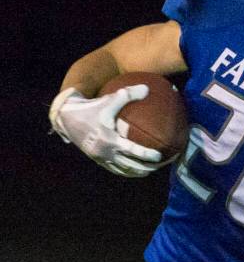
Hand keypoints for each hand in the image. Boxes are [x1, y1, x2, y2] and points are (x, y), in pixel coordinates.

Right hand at [49, 85, 164, 177]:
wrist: (67, 118)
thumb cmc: (91, 108)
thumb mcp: (109, 100)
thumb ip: (128, 95)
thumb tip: (147, 88)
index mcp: (110, 139)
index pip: (133, 151)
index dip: (148, 155)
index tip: (160, 156)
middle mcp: (106, 152)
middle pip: (131, 166)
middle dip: (147, 168)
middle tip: (160, 166)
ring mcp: (101, 158)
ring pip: (124, 171)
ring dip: (138, 173)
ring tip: (150, 170)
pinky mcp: (97, 160)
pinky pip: (115, 170)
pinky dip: (126, 172)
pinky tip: (134, 170)